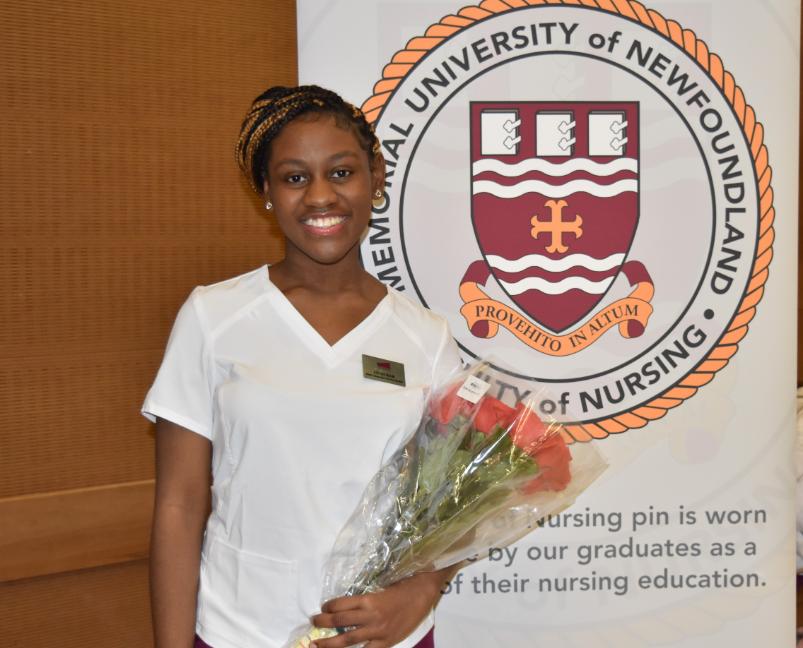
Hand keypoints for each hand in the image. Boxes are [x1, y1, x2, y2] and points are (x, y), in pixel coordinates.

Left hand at [310, 570, 447, 647]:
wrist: (424, 593)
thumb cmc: (405, 584)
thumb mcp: (383, 585)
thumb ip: (367, 595)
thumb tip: (351, 600)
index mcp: (369, 599)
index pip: (341, 604)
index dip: (329, 607)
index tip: (323, 608)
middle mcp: (370, 616)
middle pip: (339, 622)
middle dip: (322, 623)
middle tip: (313, 622)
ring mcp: (378, 632)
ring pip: (347, 640)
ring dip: (329, 643)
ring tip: (316, 645)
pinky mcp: (386, 643)